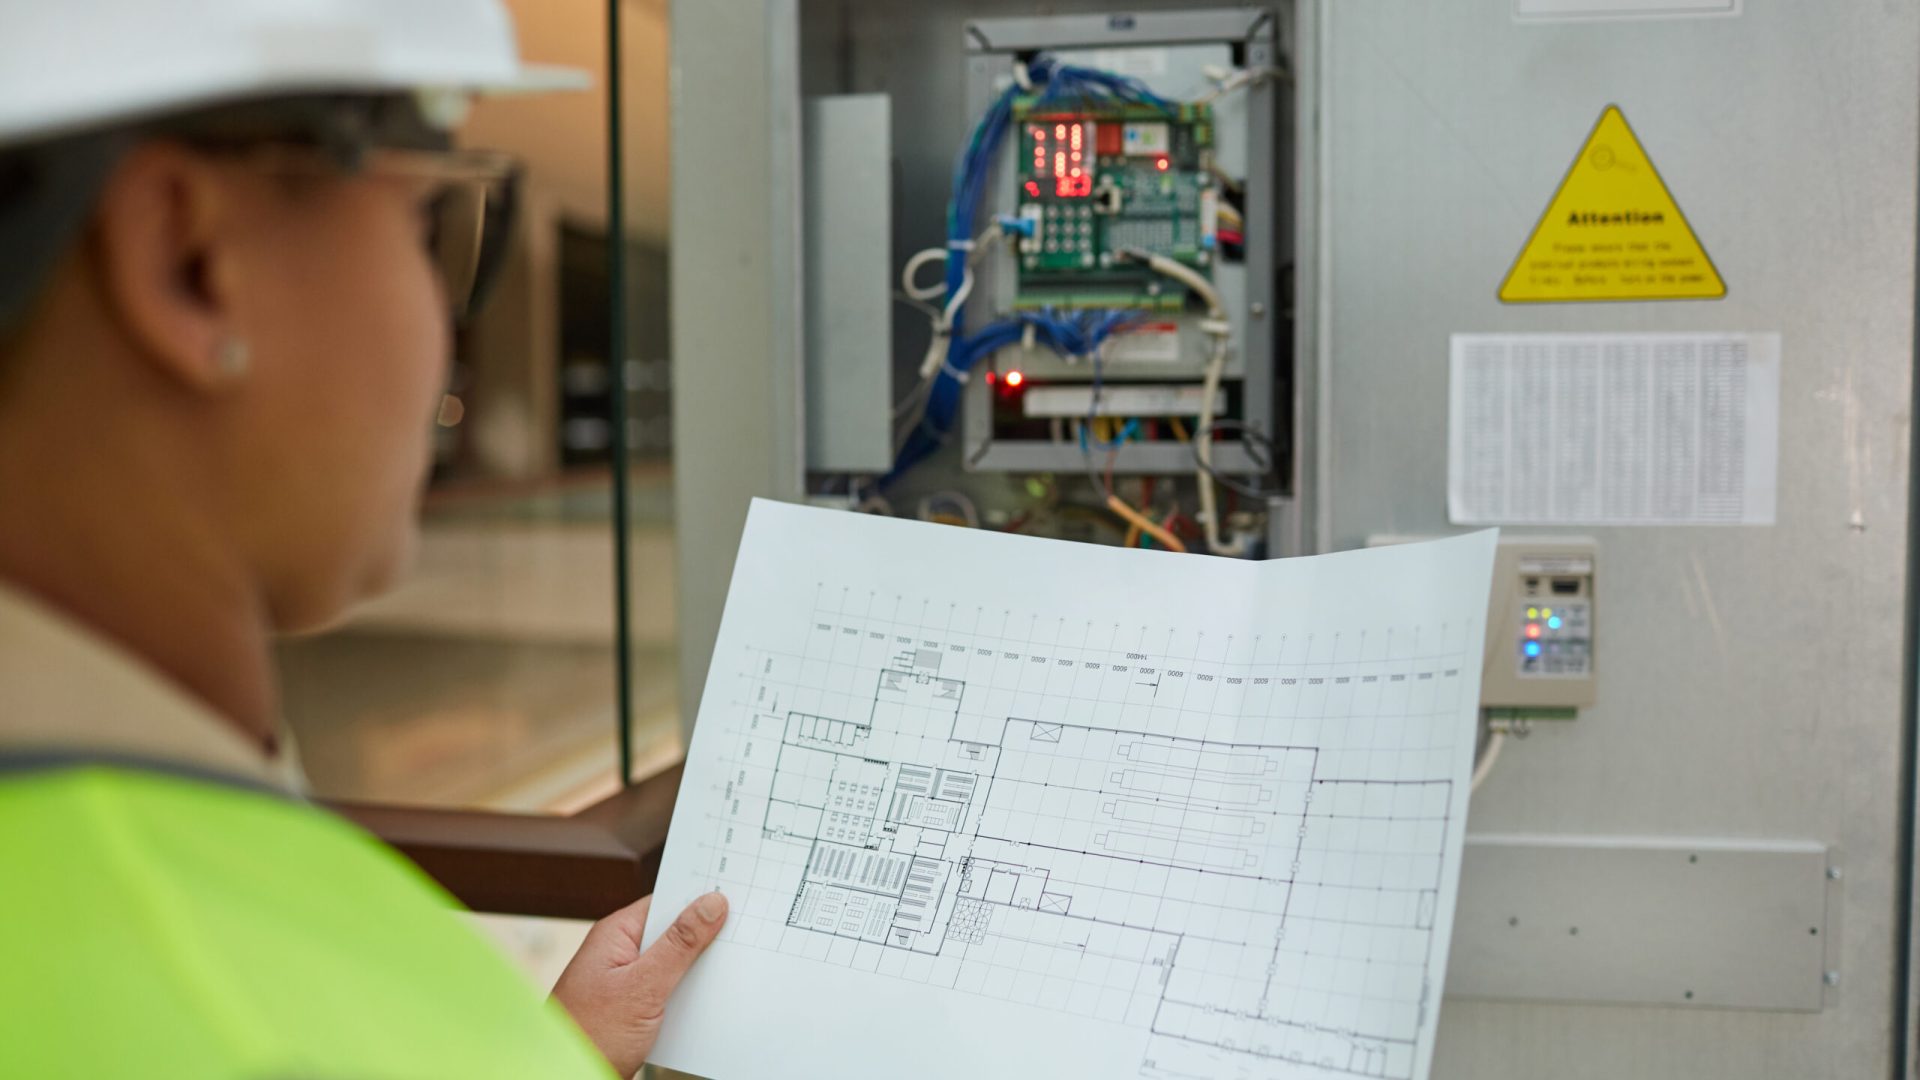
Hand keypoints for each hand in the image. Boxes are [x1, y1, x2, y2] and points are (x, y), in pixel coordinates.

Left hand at [551, 891, 728, 1077]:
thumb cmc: (588, 1035)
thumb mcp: (642, 986)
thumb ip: (679, 944)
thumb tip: (710, 904)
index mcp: (616, 935)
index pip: (665, 900)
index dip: (698, 897)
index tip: (734, 895)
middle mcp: (620, 953)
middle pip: (673, 932)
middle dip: (704, 935)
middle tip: (742, 934)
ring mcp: (627, 981)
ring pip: (674, 963)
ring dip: (697, 969)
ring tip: (727, 971)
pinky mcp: (633, 1008)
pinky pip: (669, 990)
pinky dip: (688, 994)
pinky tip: (706, 1001)